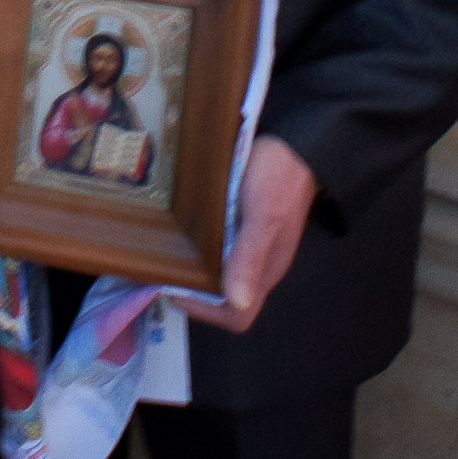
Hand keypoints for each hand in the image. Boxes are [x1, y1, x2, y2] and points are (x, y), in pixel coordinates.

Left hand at [176, 135, 316, 333]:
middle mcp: (258, 265)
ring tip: (166, 250)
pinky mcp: (243, 226)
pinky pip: (220, 250)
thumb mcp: (263, 216)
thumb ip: (250, 257)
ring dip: (193, 270)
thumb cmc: (279, 178)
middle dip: (192, 291)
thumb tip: (238, 302)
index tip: (173, 288)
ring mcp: (251, 246)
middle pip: (224, 300)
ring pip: (220, 275)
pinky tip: (182, 230)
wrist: (295, 142)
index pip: (237, 316)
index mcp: (265, 271)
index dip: (205, 312)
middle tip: (162, 268)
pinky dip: (198, 249)